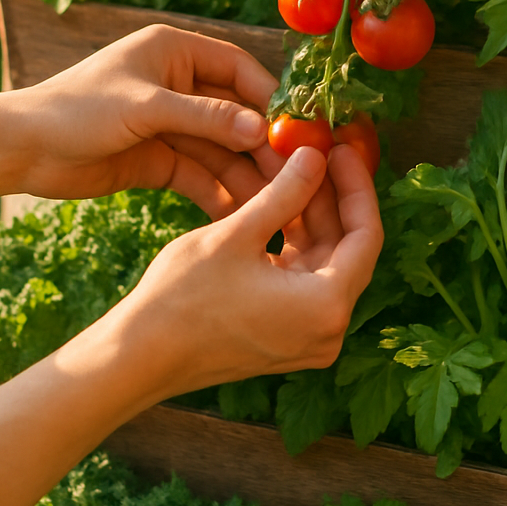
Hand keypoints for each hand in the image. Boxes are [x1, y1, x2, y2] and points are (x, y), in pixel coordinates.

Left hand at [10, 24, 277, 212]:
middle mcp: (177, 84)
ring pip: (220, 149)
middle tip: (296, 175)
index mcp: (174, 52)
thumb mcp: (144, 108)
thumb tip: (262, 129)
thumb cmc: (76, 111)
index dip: (270, 99)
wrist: (20, 150)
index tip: (302, 129)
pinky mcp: (158, 159)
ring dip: (245, 174)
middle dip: (263, 145)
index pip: (238, 69)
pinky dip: (218, 191)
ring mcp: (168, 124)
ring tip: (276, 203)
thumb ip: (204, 118)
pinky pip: (199, 174)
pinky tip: (241, 214)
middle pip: (235, 114)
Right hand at [108, 143, 383, 396]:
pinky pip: (301, 280)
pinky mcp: (283, 335)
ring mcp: (305, 336)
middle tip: (319, 151)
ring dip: (309, 216)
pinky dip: (292, 243)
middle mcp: (327, 329)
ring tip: (294, 169)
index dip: (357, 187)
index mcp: (326, 306)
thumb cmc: (184, 298)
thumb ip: (285, 193)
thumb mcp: (238, 234)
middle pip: (346, 249)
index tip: (343, 150)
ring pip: (321, 261)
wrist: (140, 356)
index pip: (366, 236)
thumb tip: (315, 155)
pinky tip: (277, 204)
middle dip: (331, 197)